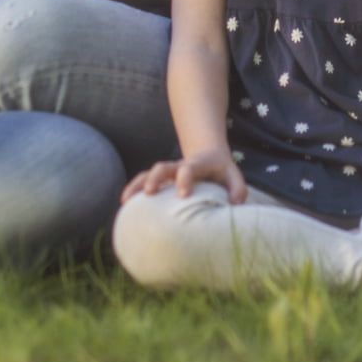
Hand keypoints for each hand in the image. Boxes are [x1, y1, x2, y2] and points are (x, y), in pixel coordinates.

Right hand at [120, 147, 246, 204]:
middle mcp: (179, 166)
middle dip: (155, 178)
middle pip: (163, 167)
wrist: (209, 156)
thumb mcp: (234, 176)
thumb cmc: (222, 172)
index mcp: (198, 164)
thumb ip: (237, 189)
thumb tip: (233, 205)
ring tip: (125, 201)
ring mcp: (168, 172)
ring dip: (137, 185)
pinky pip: (143, 181)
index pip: (189, 168)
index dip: (185, 179)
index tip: (183, 195)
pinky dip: (132, 190)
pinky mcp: (161, 180)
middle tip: (150, 193)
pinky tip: (124, 204)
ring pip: (148, 173)